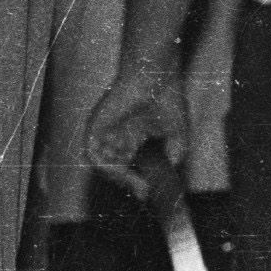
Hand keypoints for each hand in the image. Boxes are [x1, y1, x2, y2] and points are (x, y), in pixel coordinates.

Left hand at [81, 66, 190, 198]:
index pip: (129, 166)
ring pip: (103, 163)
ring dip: (118, 177)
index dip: (137, 181)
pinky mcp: (95, 126)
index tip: (149, 192)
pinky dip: (105, 165)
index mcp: (132, 137)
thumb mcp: (177, 135)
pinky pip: (93, 152)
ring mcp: (105, 132)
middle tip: (144, 192)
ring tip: (136, 184)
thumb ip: (174, 155)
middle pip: (116, 168)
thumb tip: (171, 174)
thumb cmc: (167, 99)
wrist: (156, 78)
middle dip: (129, 183)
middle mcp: (116, 136)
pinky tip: (123, 170)